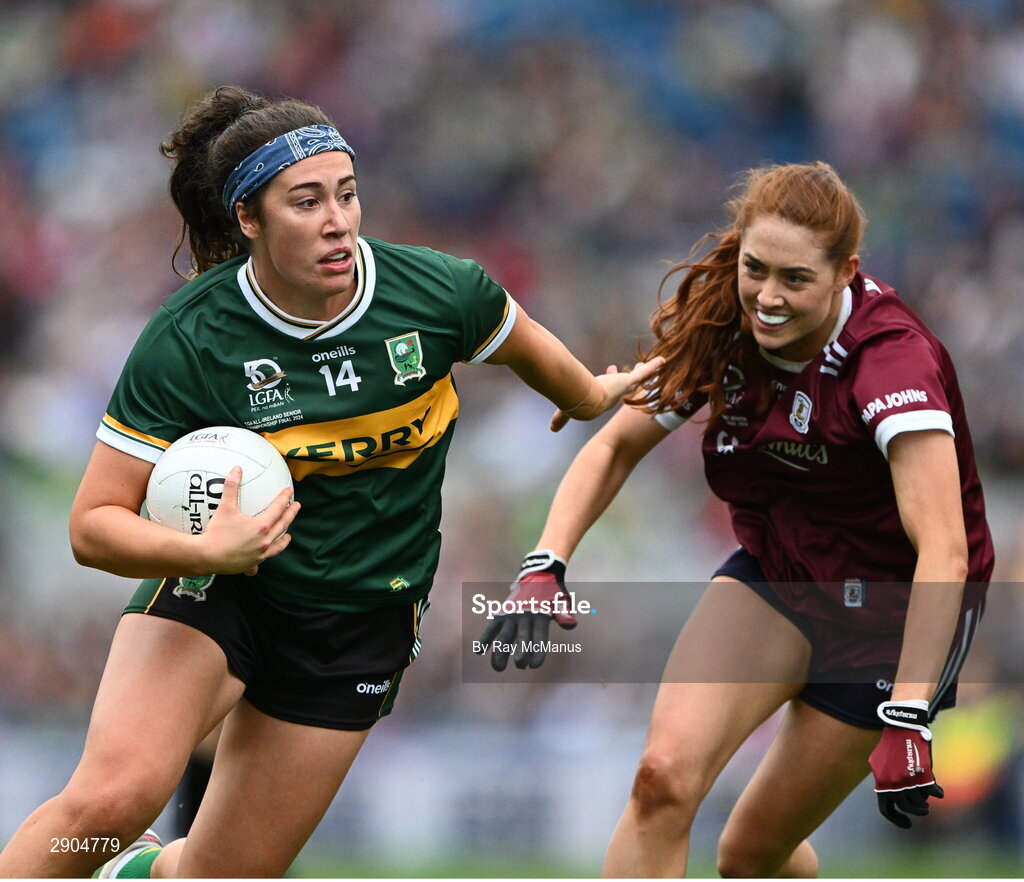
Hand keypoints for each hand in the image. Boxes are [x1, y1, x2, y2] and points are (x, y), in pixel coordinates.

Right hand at [197, 466, 298, 575]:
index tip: (290, 492)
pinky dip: (265, 557)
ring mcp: (259, 554)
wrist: (206, 556)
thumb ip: (231, 487)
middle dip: (291, 515)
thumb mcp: (225, 507)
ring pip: (277, 545)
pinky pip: (262, 561)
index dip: (284, 499)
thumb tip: (236, 469)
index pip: (278, 509)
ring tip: (288, 536)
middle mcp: (264, 541)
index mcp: (261, 526)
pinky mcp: (251, 564)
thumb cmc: (216, 532)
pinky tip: (264, 556)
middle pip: (282, 525)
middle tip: (296, 507)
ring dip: (284, 539)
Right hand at [475, 550, 576, 670]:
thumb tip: (571, 625)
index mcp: (541, 615)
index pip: (539, 637)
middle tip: (520, 666)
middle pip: (521, 638)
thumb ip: (565, 615)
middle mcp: (525, 615)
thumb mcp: (563, 602)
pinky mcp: (502, 613)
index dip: (537, 652)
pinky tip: (478, 652)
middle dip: (520, 653)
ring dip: (500, 652)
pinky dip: (485, 638)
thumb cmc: (554, 595)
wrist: (539, 574)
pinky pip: (492, 627)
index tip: (534, 666)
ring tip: (498, 668)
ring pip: (504, 636)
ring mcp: (512, 614)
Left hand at [550, 358, 664, 431]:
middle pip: (627, 384)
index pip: (610, 387)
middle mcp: (615, 394)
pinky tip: (662, 360)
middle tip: (636, 367)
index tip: (611, 367)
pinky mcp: (628, 382)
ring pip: (639, 379)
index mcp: (602, 397)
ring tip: (659, 365)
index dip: (611, 378)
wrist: (584, 403)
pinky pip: (645, 373)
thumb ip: (560, 418)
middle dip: (632, 376)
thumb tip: (551, 431)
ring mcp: (622, 388)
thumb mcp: (567, 407)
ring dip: (648, 373)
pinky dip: (654, 366)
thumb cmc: (574, 403)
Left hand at [869, 700, 943, 827]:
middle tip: (923, 810)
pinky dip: (938, 794)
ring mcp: (909, 782)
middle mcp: (894, 785)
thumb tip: (891, 797)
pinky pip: (933, 793)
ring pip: (920, 803)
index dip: (897, 820)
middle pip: (908, 808)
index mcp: (882, 783)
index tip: (908, 824)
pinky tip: (939, 792)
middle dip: (917, 811)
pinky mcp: (924, 776)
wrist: (901, 728)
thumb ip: (884, 780)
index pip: (887, 810)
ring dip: (925, 803)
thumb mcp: (879, 763)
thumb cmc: (891, 745)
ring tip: (927, 800)